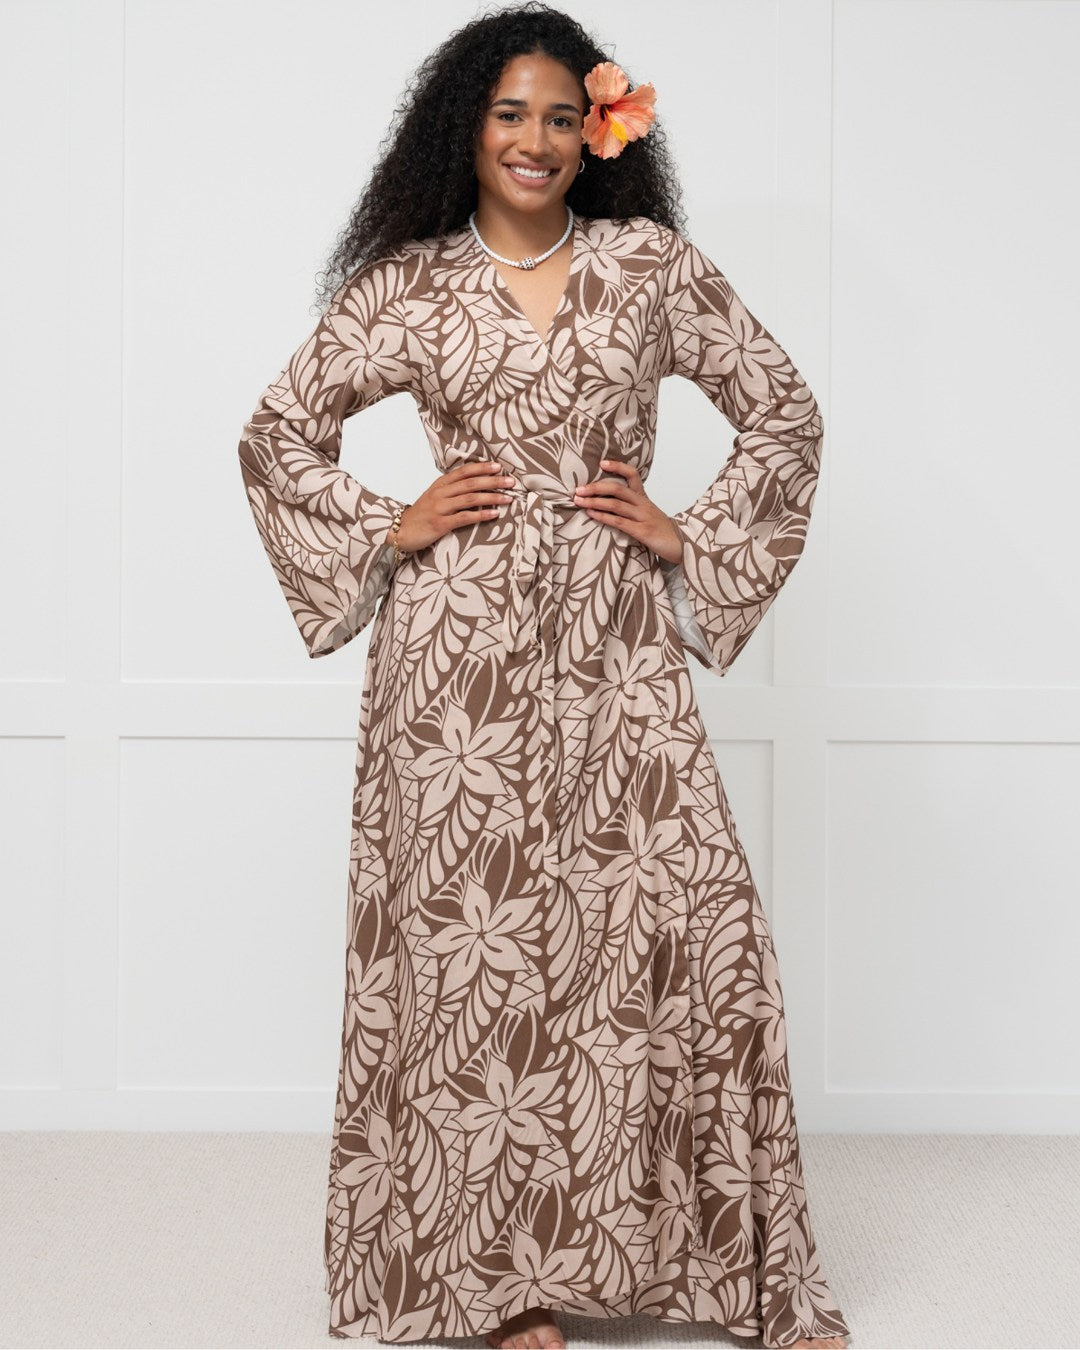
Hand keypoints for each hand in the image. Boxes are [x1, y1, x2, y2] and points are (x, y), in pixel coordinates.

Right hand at [385, 460, 516, 552]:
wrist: (400, 531)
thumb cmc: (421, 515)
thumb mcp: (434, 497)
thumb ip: (451, 489)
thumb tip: (475, 484)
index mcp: (440, 484)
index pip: (464, 471)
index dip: (482, 468)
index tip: (499, 467)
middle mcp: (441, 493)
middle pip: (471, 483)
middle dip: (493, 481)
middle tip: (510, 482)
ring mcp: (440, 508)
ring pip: (470, 498)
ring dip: (491, 497)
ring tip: (508, 498)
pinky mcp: (441, 524)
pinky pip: (464, 517)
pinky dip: (481, 515)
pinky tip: (494, 514)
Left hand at [573, 459, 682, 564]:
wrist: (682, 545)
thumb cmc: (661, 531)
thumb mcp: (647, 514)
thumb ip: (631, 507)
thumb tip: (606, 503)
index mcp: (644, 498)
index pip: (632, 475)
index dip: (617, 467)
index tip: (601, 463)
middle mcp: (643, 504)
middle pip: (618, 489)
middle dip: (596, 487)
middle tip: (579, 489)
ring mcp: (643, 517)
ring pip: (616, 504)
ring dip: (594, 502)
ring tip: (579, 501)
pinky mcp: (642, 531)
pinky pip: (619, 522)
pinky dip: (603, 517)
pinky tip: (591, 514)